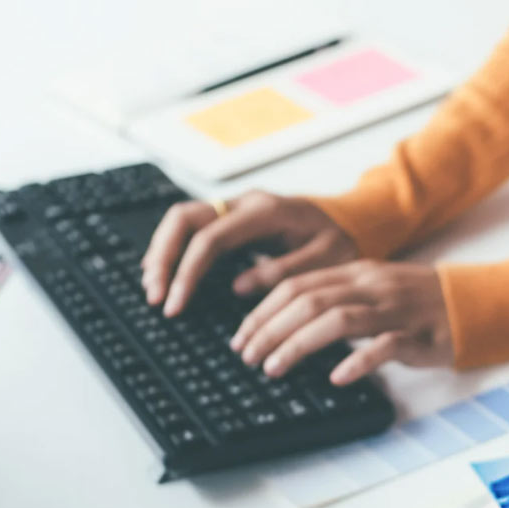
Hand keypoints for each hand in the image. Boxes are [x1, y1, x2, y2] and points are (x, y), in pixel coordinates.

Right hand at [142, 191, 356, 314]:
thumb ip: (286, 271)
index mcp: (266, 212)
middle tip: (155, 296)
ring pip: (183, 219)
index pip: (210, 238)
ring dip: (163, 252)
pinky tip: (168, 274)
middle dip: (163, 257)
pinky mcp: (234, 218)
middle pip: (184, 219)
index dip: (187, 272)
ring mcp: (237, 207)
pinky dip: (176, 249)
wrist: (354, 219)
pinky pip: (194, 227)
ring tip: (154, 288)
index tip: (176, 304)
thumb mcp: (328, 260)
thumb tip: (240, 287)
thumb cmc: (343, 241)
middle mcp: (245, 203)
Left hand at [230, 261, 452, 382]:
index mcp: (357, 273)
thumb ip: (335, 298)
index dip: (263, 310)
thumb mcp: (373, 291)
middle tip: (247, 356)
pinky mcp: (420, 336)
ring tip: (274, 368)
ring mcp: (396, 309)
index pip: (297, 284)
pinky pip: (386, 346)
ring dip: (299, 344)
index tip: (241, 336)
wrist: (476, 303)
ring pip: (338, 319)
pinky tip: (337, 376)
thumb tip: (286, 319)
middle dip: (270, 328)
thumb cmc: (420, 305)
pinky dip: (359, 361)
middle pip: (309, 300)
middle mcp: (372, 286)